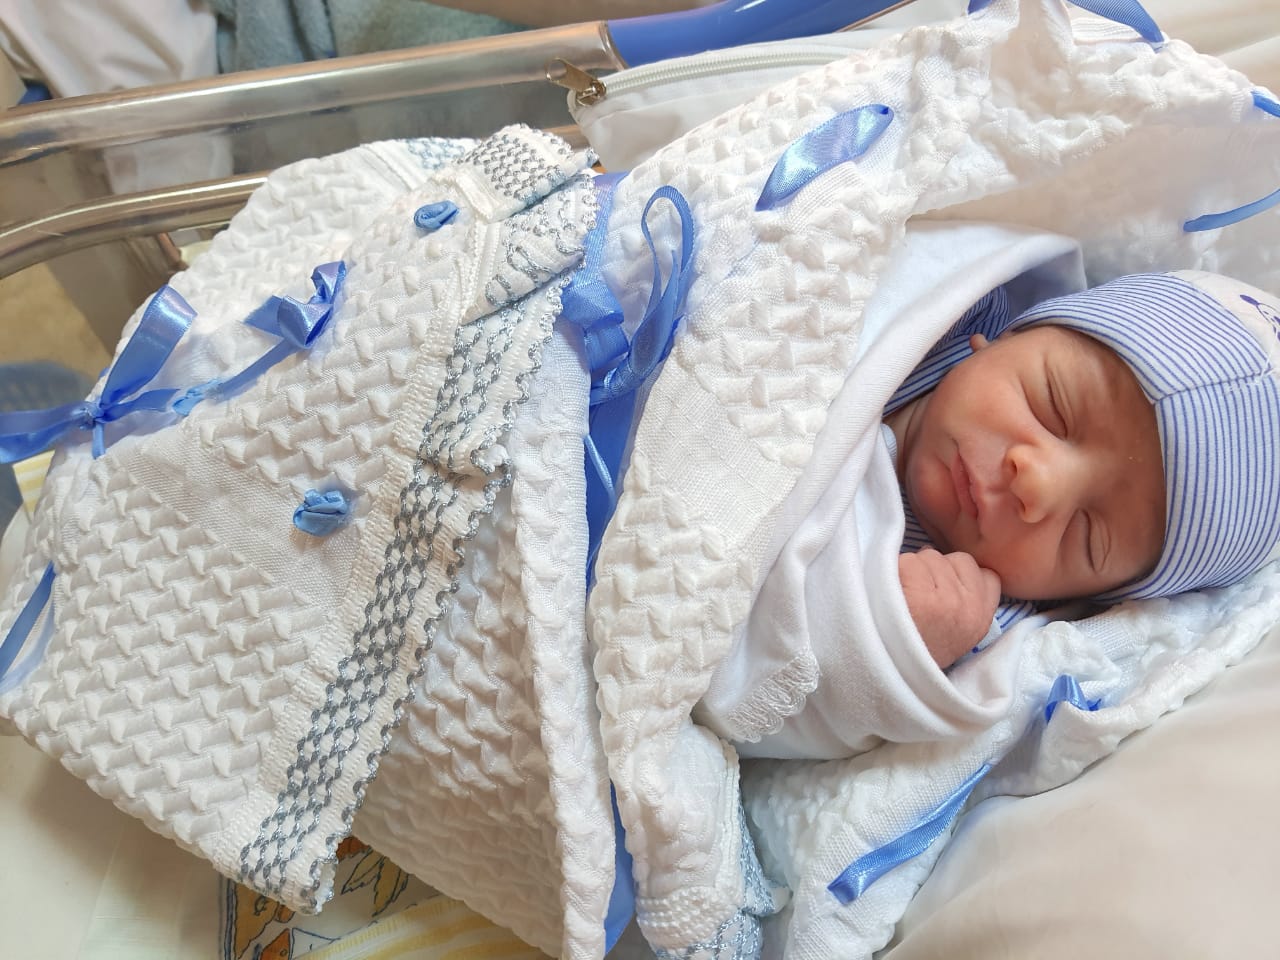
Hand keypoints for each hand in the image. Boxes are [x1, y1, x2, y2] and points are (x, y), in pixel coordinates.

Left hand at [898, 549, 1001, 669]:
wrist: (887, 680)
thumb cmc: (915, 654)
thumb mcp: (955, 637)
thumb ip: (964, 606)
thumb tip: (950, 570)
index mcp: (980, 620)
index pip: (988, 576)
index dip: (961, 572)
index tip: (942, 583)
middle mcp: (969, 608)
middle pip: (953, 559)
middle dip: (933, 567)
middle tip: (915, 593)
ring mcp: (945, 600)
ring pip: (928, 556)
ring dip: (911, 569)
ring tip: (900, 596)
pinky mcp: (919, 595)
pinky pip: (907, 562)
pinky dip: (894, 571)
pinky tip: (889, 594)